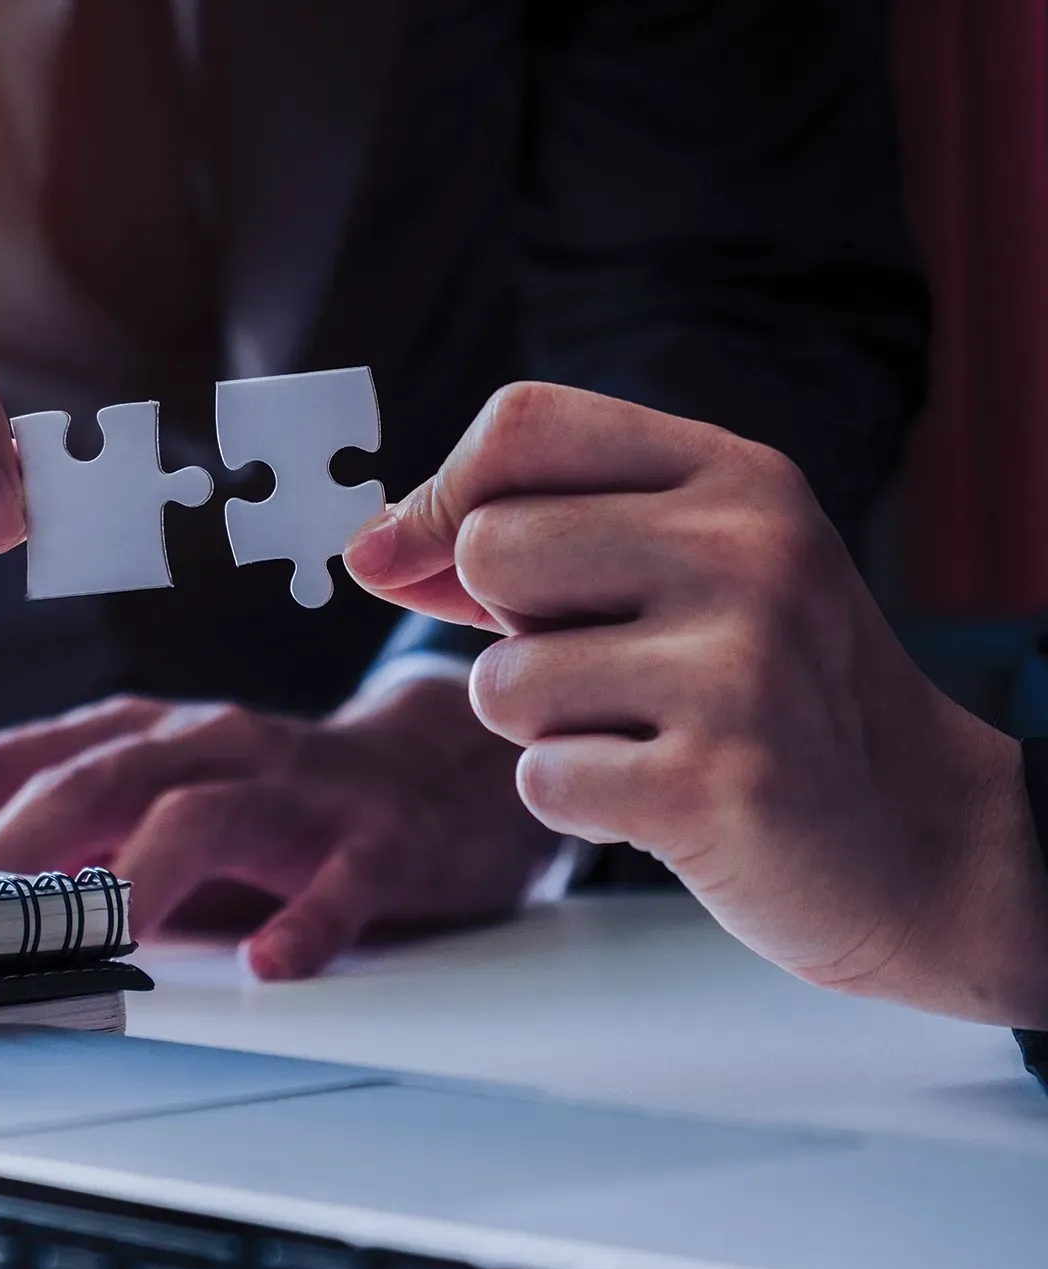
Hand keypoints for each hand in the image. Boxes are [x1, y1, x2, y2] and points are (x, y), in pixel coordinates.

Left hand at [0, 680, 561, 979]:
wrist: (445, 774)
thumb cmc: (280, 806)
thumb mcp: (163, 810)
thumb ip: (77, 847)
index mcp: (137, 736)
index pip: (10, 758)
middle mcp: (205, 744)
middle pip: (89, 783)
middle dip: (7, 854)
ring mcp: (293, 787)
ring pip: (202, 815)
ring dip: (136, 879)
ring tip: (88, 943)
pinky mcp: (380, 839)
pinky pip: (342, 879)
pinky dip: (305, 919)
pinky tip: (271, 966)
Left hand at [344, 382, 1047, 1024]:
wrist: (910, 836)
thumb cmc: (760, 692)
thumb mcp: (673, 577)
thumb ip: (522, 547)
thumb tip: (367, 549)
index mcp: (735, 477)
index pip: (522, 424)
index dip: (438, 496)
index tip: (409, 559)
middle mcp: (746, 553)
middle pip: (490, 548)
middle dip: (508, 627)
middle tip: (603, 666)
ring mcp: (741, 669)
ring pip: (501, 680)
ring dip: (542, 728)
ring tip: (643, 733)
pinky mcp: (718, 785)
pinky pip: (540, 780)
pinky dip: (576, 802)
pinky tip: (661, 798)